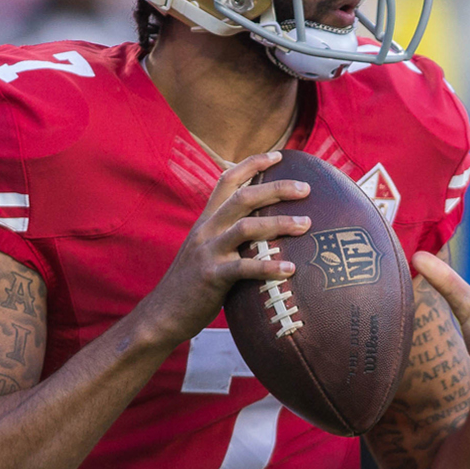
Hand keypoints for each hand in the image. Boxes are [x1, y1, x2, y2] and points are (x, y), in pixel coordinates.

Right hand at [132, 151, 312, 347]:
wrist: (162, 314)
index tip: (279, 155)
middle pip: (244, 197)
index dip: (252, 163)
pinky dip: (270, 267)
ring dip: (280, 224)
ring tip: (308, 225)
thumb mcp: (204, 251)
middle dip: (277, 188)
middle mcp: (206, 230)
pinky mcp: (212, 277)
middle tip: (306, 188)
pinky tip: (291, 269)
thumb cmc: (191, 285)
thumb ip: (227, 238)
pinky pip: (245, 268)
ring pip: (247, 227)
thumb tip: (262, 233)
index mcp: (205, 221)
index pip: (227, 180)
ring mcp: (208, 252)